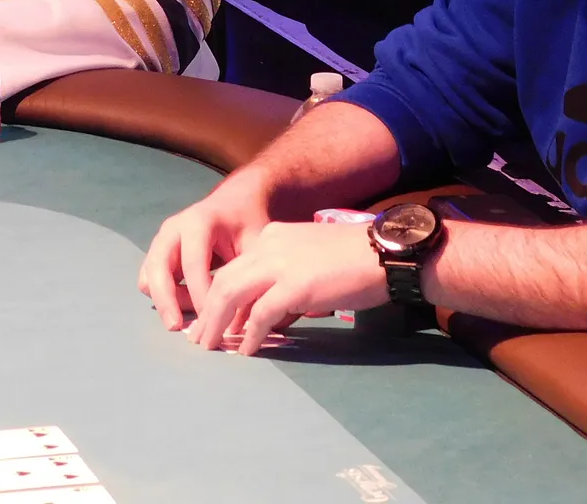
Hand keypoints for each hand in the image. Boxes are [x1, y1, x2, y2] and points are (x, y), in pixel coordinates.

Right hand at [139, 178, 271, 329]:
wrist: (236, 202)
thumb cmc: (247, 223)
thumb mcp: (255, 244)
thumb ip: (247, 275)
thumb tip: (243, 319)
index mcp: (198, 222)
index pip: (193, 264)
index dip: (200, 294)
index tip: (211, 321)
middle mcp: (173, 229)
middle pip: (159, 267)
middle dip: (166, 300)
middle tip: (177, 327)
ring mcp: (162, 239)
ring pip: (149, 274)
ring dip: (163, 299)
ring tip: (183, 321)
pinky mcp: (158, 251)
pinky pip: (149, 277)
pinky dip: (161, 294)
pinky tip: (183, 307)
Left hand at [191, 222, 388, 355]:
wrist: (386, 252)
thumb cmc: (354, 260)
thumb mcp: (308, 259)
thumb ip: (283, 279)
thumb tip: (262, 315)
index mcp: (271, 237)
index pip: (234, 268)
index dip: (217, 296)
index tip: (210, 319)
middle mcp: (269, 246)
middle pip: (224, 280)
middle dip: (207, 312)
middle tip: (200, 339)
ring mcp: (281, 264)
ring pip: (232, 294)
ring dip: (217, 323)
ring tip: (211, 347)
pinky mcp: (296, 285)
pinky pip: (261, 313)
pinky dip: (250, 333)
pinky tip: (247, 350)